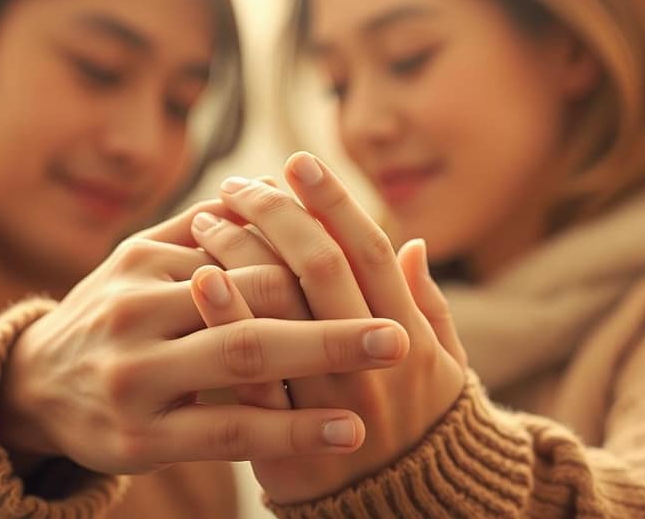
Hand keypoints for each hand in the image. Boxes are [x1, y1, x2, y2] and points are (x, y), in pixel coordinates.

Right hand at [0, 200, 410, 474]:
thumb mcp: (133, 261)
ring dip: (324, 359)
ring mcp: (135, 377)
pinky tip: (345, 431)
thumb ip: (194, 225)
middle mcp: (135, 312)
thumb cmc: (103, 315)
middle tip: (399, 329)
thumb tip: (262, 185)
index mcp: (142, 262)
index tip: (369, 269)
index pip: (242, 254)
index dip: (309, 260)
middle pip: (248, 300)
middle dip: (330, 311)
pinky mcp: (137, 438)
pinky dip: (292, 430)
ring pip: (241, 360)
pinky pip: (227, 432)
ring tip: (389, 363)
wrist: (29, 387)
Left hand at [190, 154, 466, 503]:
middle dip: (280, 213)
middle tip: (244, 180)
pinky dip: (227, 321)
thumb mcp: (444, 369)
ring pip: (282, 310)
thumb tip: (414, 243)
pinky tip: (200, 276)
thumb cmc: (420, 426)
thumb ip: (428, 307)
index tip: (299, 161)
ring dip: (243, 251)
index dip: (333, 200)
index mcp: (410, 336)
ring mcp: (329, 401)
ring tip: (210, 215)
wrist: (396, 513)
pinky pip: (251, 374)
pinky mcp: (285, 440)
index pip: (367, 251)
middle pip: (321, 267)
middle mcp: (372, 363)